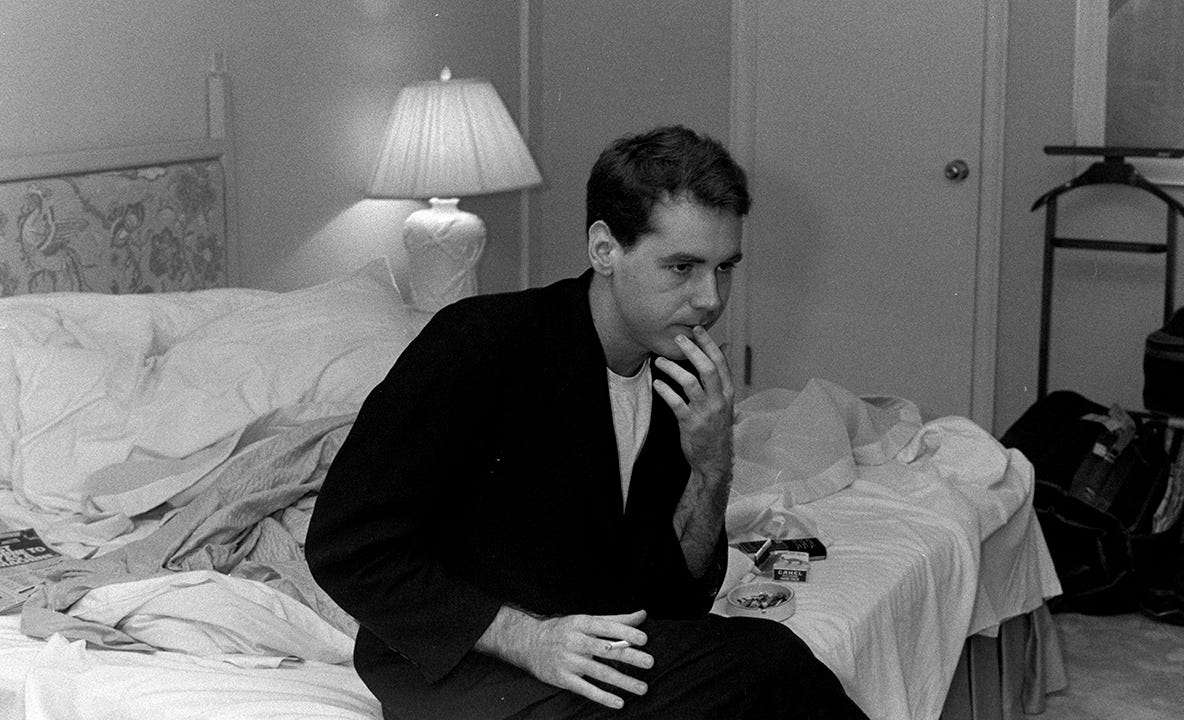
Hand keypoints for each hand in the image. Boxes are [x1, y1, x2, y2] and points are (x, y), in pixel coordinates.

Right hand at [477, 607, 651, 709]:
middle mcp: (576, 641)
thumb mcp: (586, 620)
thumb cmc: (563, 630)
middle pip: (606, 649)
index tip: (643, 639)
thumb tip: (642, 614)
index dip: (625, 632)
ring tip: (642, 688)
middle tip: (649, 662)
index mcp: (582, 624)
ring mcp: (569, 661)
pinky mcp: (563, 678)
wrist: (528, 644)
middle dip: (629, 656)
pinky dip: (603, 697)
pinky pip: (585, 689)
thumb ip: (615, 619)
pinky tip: (618, 702)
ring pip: (599, 672)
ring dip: (623, 681)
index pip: (606, 627)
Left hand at [652, 326, 734, 478]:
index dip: (708, 344)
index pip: (720, 362)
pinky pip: (676, 403)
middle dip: (692, 351)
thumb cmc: (716, 426)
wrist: (713, 459)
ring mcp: (705, 412)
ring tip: (659, 360)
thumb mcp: (724, 400)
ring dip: (673, 369)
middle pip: (707, 369)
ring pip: (690, 383)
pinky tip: (657, 383)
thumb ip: (720, 375)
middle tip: (678, 338)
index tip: (697, 329)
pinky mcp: (690, 424)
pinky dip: (665, 391)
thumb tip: (724, 346)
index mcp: (727, 392)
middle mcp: (719, 400)